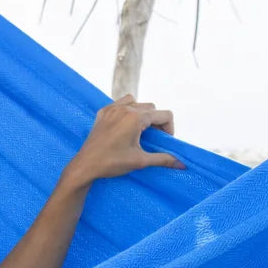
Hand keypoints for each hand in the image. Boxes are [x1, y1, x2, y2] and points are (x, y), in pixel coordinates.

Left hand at [64, 93, 186, 184]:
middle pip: (151, 108)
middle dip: (156, 122)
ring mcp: (112, 108)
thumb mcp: (140, 161)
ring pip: (136, 102)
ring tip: (140, 131)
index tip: (164, 142)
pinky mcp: (102, 112)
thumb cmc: (112, 163)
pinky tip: (125, 125)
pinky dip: (127, 110)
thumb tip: (182, 164)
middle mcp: (125, 108)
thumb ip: (163, 159)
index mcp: (136, 118)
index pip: (164, 115)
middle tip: (153, 139)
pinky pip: (120, 103)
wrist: (86, 165)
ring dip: (142, 114)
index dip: (169, 129)